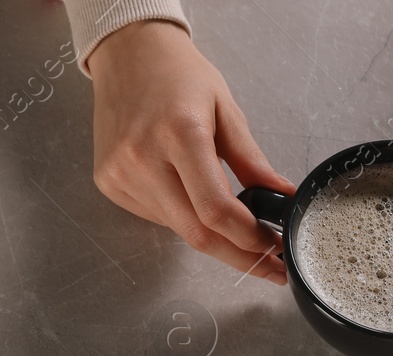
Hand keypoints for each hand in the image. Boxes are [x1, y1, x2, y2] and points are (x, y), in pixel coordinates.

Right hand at [87, 21, 294, 282]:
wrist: (128, 53)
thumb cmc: (179, 75)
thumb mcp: (226, 110)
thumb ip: (252, 161)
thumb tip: (283, 197)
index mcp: (179, 134)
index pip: (217, 210)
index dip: (250, 239)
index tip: (275, 248)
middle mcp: (143, 159)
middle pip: (198, 234)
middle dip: (238, 255)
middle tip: (269, 264)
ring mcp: (121, 174)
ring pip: (179, 230)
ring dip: (212, 234)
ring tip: (231, 220)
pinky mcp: (109, 183)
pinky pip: (158, 218)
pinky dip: (183, 216)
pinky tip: (188, 192)